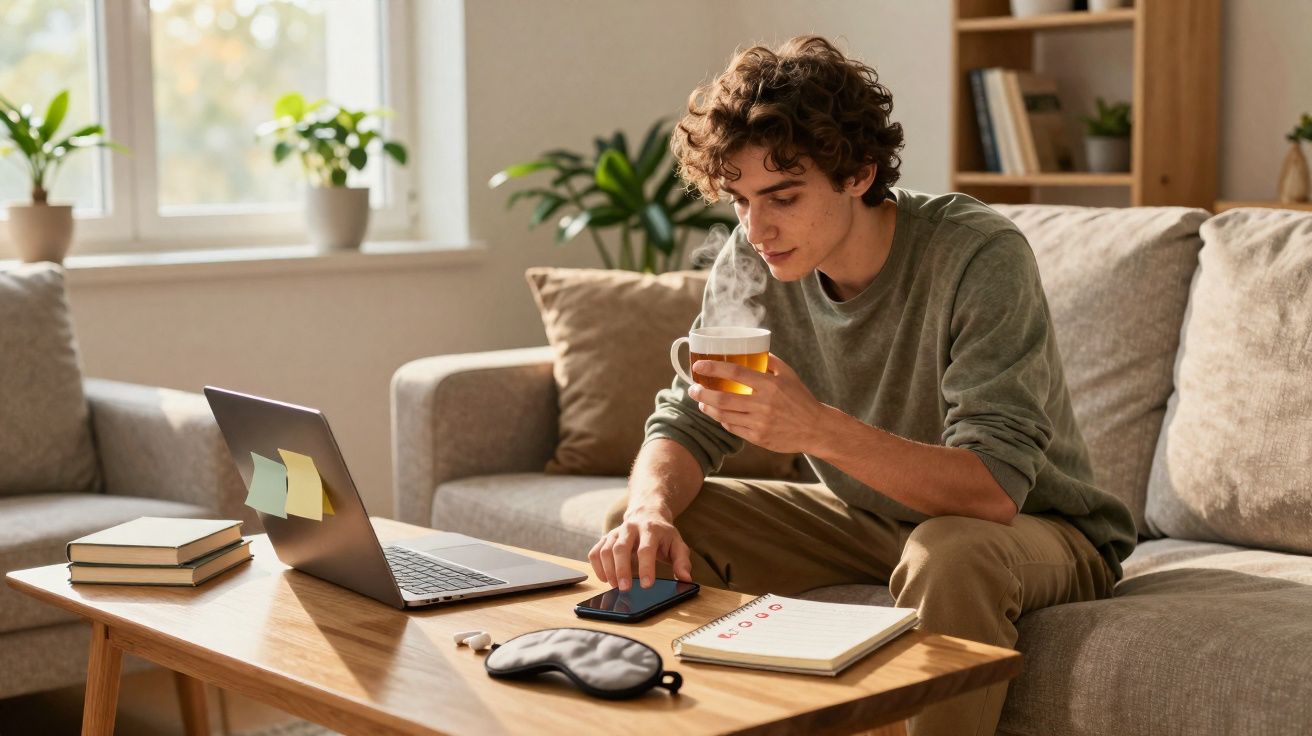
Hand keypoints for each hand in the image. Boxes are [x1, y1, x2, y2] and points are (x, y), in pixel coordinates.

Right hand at [588, 509, 692, 590]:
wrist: (647, 513)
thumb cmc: (663, 534)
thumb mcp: (677, 544)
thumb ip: (682, 561)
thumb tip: (686, 579)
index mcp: (651, 529)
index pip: (646, 549)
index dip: (646, 567)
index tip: (647, 585)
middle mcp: (631, 528)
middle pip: (621, 547)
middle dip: (621, 570)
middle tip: (625, 589)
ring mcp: (616, 532)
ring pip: (605, 549)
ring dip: (608, 570)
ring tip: (615, 586)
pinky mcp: (606, 537)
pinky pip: (595, 551)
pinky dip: (597, 567)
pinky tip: (604, 578)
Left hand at [689, 354, 825, 453]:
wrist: (815, 428)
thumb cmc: (801, 399)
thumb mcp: (789, 375)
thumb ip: (770, 361)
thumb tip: (753, 349)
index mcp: (770, 385)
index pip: (735, 373)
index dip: (713, 368)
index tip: (699, 365)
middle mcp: (763, 404)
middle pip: (723, 398)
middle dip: (702, 393)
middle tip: (693, 388)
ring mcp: (760, 423)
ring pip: (724, 415)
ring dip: (708, 408)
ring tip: (701, 402)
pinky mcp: (759, 438)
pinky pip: (733, 428)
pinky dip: (722, 420)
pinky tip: (719, 414)